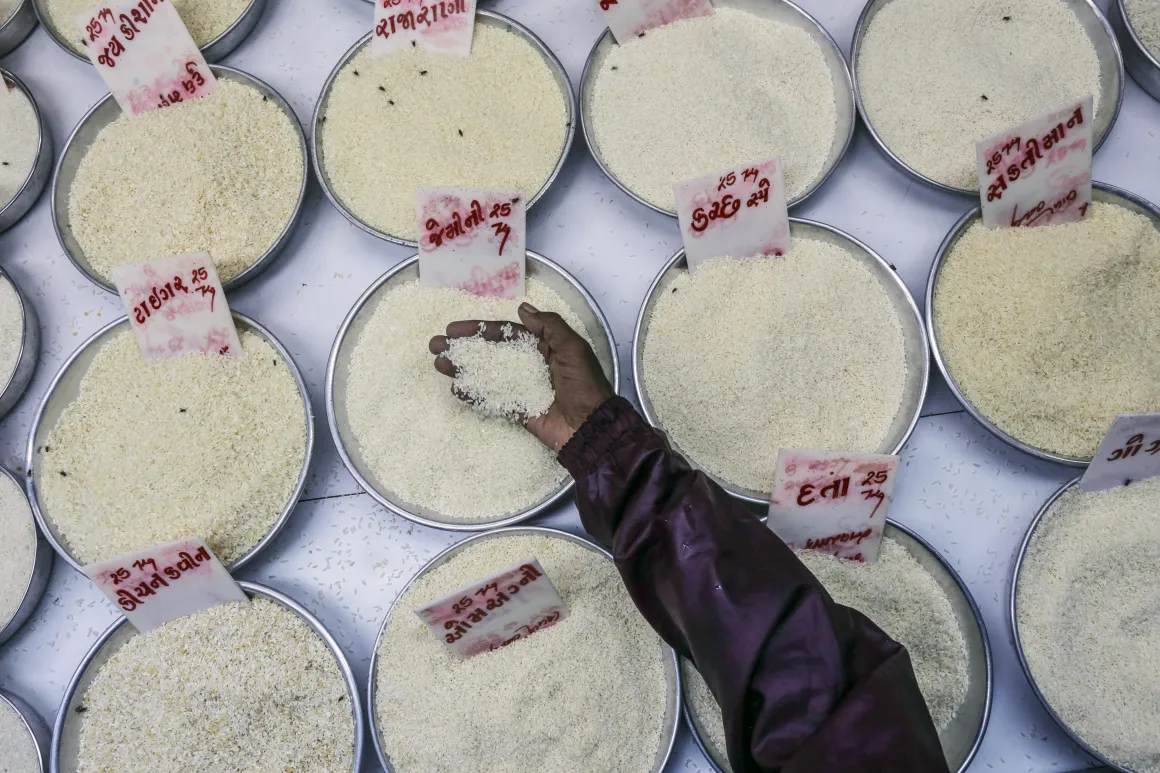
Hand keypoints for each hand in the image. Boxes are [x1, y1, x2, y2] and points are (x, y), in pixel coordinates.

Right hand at [429, 303, 614, 451]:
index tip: (454, 328)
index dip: (479, 329)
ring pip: (486, 374)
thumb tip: (523, 308)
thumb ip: (549, 325)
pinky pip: (492, 399)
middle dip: (463, 348)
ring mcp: (521, 387)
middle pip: (490, 352)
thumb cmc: (585, 385)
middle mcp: (530, 364)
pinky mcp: (518, 409)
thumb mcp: (573, 347)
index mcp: (543, 346)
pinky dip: (474, 394)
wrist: (591, 428)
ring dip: (463, 368)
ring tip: (439, 364)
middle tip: (436, 345)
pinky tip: (457, 388)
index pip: (506, 333)